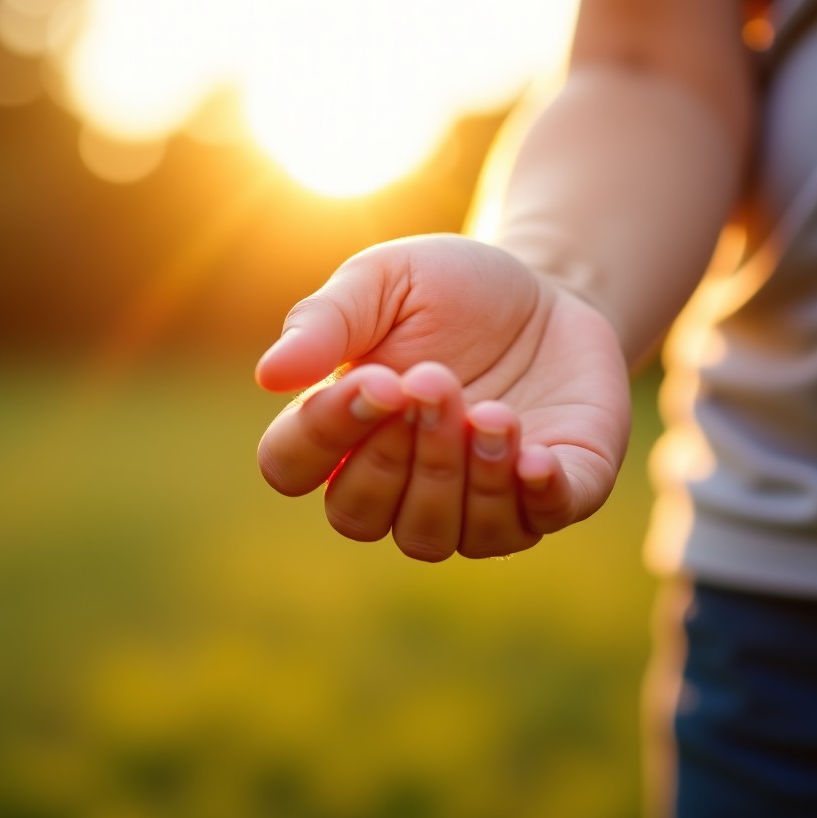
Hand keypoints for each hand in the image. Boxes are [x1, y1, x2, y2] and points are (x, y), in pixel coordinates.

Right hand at [255, 235, 630, 559]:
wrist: (547, 289)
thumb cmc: (448, 288)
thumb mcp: (384, 279)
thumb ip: (327, 320)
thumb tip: (269, 374)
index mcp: (340, 427)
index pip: (290, 466)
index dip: (324, 433)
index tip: (379, 378)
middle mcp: (393, 481)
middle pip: (358, 516)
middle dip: (397, 453)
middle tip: (437, 380)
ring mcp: (466, 502)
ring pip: (431, 538)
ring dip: (458, 478)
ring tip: (495, 412)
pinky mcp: (544, 498)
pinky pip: (524, 530)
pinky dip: (529, 501)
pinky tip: (536, 456)